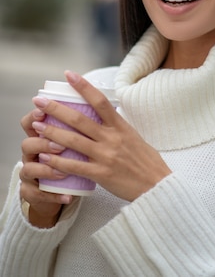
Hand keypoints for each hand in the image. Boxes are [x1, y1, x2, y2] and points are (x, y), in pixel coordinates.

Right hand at [20, 107, 72, 227]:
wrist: (57, 189)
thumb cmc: (70, 158)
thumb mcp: (72, 140)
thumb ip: (78, 125)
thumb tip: (98, 105)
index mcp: (40, 137)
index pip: (29, 123)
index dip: (33, 117)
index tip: (42, 112)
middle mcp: (32, 154)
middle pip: (28, 144)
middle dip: (43, 143)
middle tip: (59, 145)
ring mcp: (30, 173)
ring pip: (30, 169)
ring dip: (47, 170)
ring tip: (62, 173)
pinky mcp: (32, 192)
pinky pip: (38, 194)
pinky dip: (54, 196)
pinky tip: (67, 197)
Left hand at [30, 71, 171, 202]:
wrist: (156, 185)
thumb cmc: (145, 160)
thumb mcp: (133, 135)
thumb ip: (117, 125)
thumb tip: (105, 112)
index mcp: (120, 126)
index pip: (99, 100)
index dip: (83, 86)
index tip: (69, 74)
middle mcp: (111, 138)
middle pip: (79, 119)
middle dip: (56, 109)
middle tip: (38, 101)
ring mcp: (105, 156)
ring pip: (72, 141)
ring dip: (51, 133)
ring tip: (35, 125)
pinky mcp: (100, 174)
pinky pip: (74, 166)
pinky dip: (57, 162)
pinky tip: (44, 157)